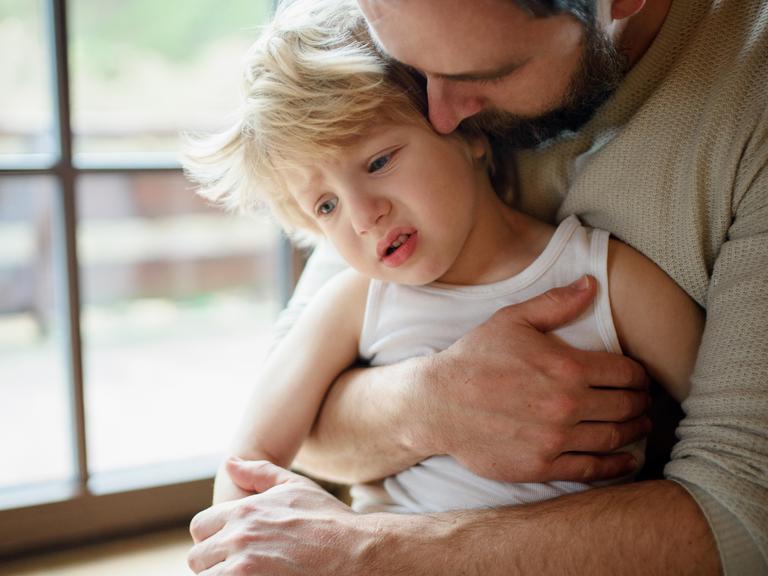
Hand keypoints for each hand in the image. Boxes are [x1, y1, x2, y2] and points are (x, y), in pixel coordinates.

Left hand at [188, 459, 373, 574]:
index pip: (200, 527)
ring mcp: (244, 570)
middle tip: (241, 564)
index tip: (229, 545)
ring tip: (250, 572)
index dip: (212, 537)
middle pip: (198, 558)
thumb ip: (258, 472)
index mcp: (243, 511)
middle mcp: (238, 539)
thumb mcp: (294, 486)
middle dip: (215, 561)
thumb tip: (230, 463)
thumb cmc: (328, 518)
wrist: (356, 551)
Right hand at [411, 276, 650, 482]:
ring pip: (615, 437)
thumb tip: (591, 283)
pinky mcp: (542, 465)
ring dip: (634, 431)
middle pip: (627, 406)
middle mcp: (567, 404)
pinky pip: (592, 468)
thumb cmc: (474, 359)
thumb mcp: (512, 320)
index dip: (639, 375)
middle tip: (643, 402)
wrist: (438, 403)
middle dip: (641, 403)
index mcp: (567, 366)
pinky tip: (625, 459)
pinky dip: (616, 465)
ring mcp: (556, 438)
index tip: (639, 377)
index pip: (626, 372)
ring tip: (638, 426)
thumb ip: (556, 303)